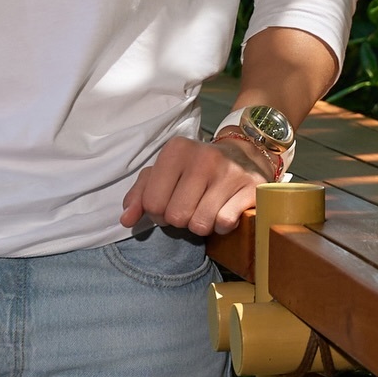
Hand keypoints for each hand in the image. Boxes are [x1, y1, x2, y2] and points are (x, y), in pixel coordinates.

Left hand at [120, 135, 274, 236]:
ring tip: (206, 209)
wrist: (243, 154)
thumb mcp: (164, 174)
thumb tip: (126, 219)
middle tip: (190, 208)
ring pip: (200, 224)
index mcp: (176, 150)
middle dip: (180, 220)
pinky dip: (222, 226)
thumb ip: (140, 195)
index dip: (158, 212)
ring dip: (201, 225)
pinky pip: (224, 223)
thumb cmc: (194, 169)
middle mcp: (203, 157)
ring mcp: (230, 172)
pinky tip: (224, 211)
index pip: (152, 203)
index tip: (170, 203)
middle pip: (176, 216)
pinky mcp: (252, 187)